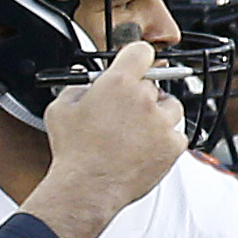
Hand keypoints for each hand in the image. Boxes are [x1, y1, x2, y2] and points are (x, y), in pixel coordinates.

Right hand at [36, 40, 186, 237]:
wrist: (89, 186)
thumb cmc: (74, 150)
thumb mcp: (61, 107)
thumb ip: (79, 86)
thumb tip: (88, 81)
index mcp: (118, 83)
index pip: (141, 51)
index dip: (137, 56)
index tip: (136, 62)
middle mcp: (145, 99)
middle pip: (154, 84)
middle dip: (140, 94)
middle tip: (124, 110)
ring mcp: (163, 123)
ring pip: (170, 108)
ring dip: (157, 114)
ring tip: (134, 131)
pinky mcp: (174, 145)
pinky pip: (177, 134)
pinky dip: (165, 138)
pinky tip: (143, 147)